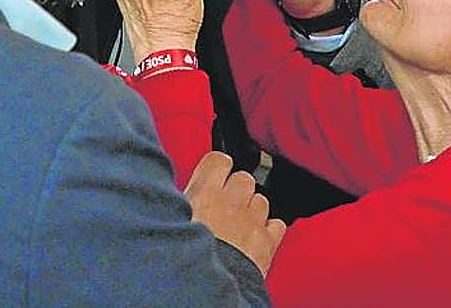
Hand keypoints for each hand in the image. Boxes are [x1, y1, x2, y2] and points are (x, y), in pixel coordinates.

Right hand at [184, 152, 286, 274]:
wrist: (200, 290)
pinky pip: (276, 225)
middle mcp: (231, 202)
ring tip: (236, 227)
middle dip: (236, 190)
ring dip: (252, 210)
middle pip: (244, 178)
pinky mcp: (267, 242)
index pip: (218, 160)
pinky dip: (269, 230)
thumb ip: (186, 202)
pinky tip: (255, 239)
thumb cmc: (181, 259)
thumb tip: (186, 196)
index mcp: (204, 194)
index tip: (215, 175)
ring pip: (262, 200)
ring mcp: (252, 221)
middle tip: (223, 207)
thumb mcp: (173, 220)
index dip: (218, 168)